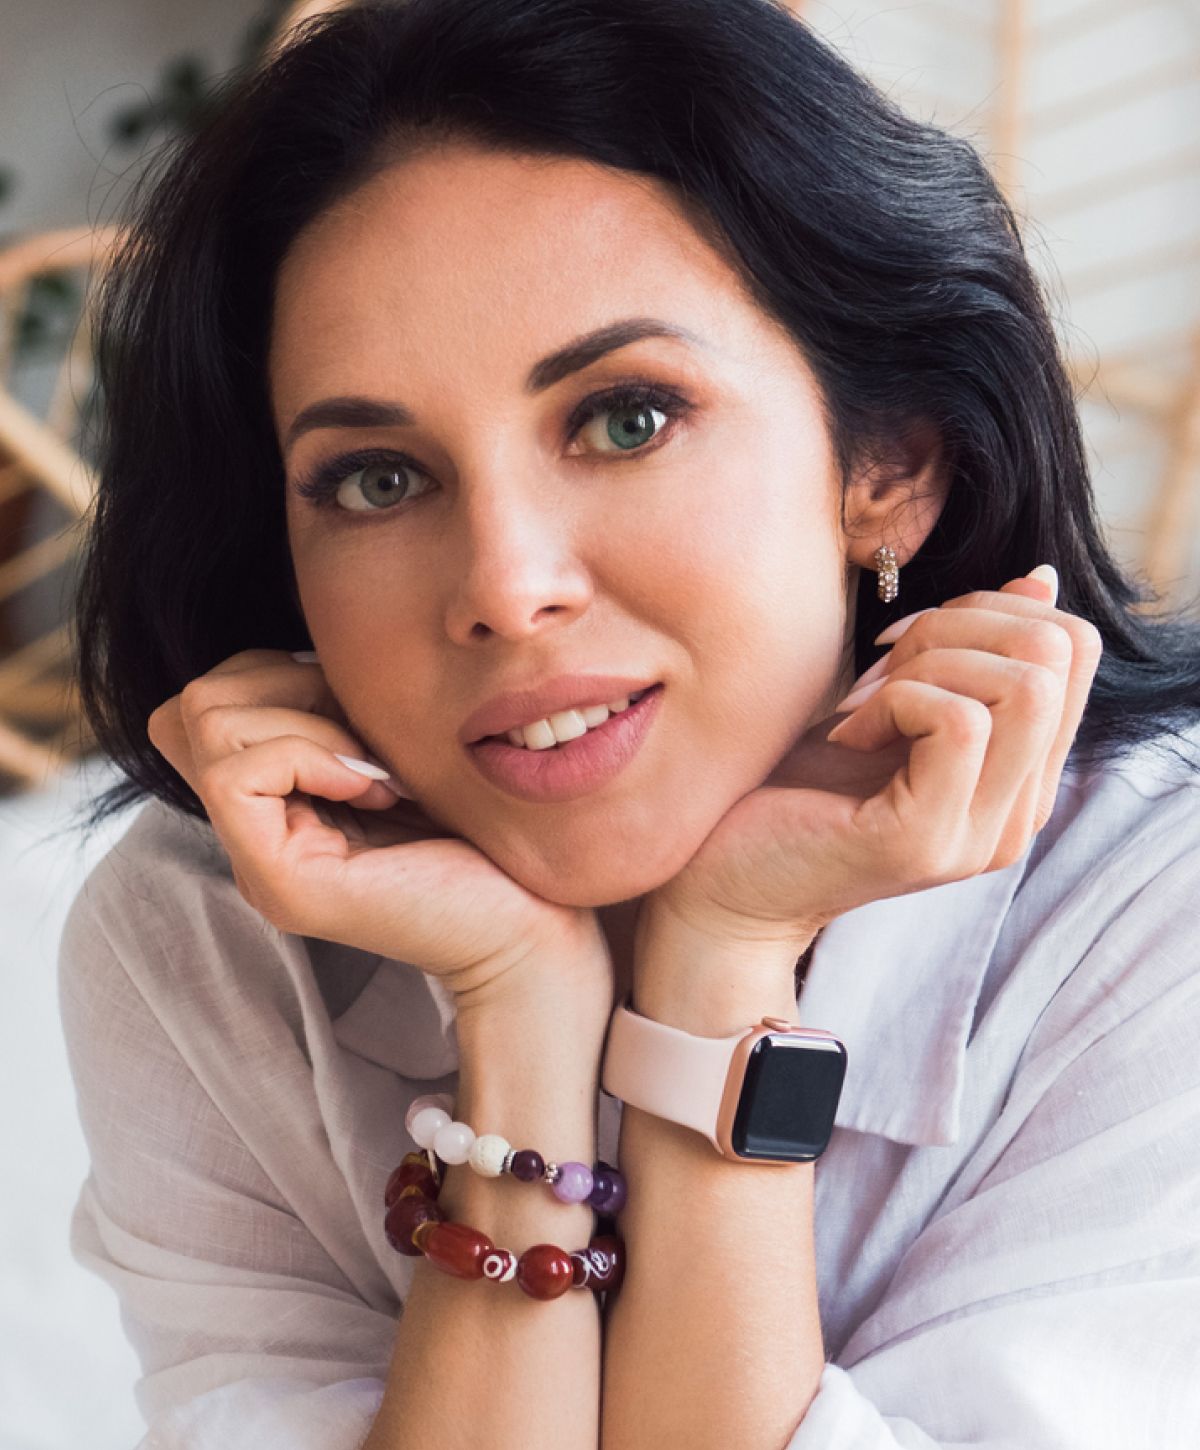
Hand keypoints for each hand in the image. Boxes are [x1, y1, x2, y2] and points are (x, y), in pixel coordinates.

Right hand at [147, 649, 607, 1008]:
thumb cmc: (483, 834)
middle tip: (368, 737)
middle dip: (286, 686)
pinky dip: (309, 755)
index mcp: (277, 804)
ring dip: (304, 722)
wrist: (533, 925)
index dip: (277, 674)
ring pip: (206, 726)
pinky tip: (376, 789)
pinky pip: (237, 774)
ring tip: (376, 769)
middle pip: (193, 704)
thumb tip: (307, 648)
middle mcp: (252, 837)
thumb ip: (341, 710)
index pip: (208, 701)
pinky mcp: (279, 883)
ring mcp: (257, 864)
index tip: (361, 714)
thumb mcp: (397, 747)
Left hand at [644, 568, 1103, 948]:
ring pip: (1024, 684)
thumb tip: (1038, 581)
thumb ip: (964, 657)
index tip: (906, 645)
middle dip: (958, 625)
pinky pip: (957, 722)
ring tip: (862, 704)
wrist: (720, 884)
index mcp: (1019, 778)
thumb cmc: (790, 788)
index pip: (1074, 647)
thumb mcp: (889, 706)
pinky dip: (895, 700)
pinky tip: (847, 733)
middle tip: (880, 667)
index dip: (989, 609)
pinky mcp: (924, 841)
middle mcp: (1016, 814)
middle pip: (1058, 652)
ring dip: (928, 662)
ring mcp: (977, 835)